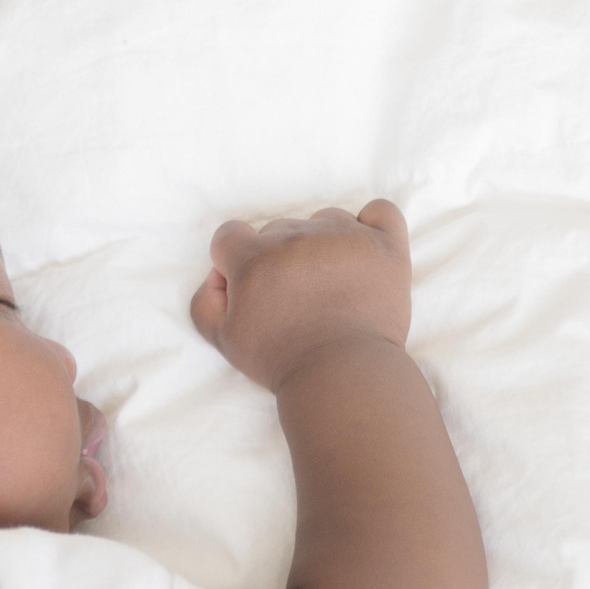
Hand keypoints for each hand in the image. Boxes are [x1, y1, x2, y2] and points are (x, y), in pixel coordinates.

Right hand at [190, 200, 410, 391]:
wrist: (345, 376)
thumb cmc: (283, 360)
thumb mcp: (225, 340)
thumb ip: (205, 301)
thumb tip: (217, 277)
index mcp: (255, 256)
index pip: (230, 235)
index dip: (236, 264)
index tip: (255, 291)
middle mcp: (297, 236)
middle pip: (278, 230)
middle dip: (280, 260)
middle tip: (296, 301)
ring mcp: (344, 236)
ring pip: (324, 221)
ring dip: (322, 246)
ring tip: (332, 288)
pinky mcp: (384, 246)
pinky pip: (380, 213)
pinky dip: (372, 227)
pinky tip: (363, 251)